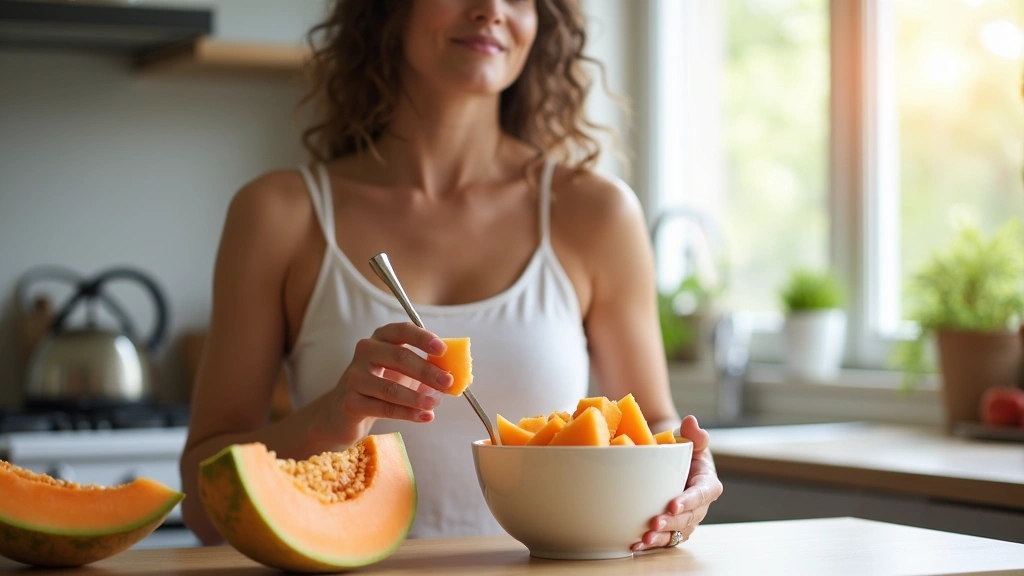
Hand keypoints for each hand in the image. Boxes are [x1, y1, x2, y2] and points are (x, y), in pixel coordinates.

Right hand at [313, 322, 453, 445]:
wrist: (345, 411)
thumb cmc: (381, 385)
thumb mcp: (402, 371)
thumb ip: (425, 367)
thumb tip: (454, 375)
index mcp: (380, 338)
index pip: (402, 330)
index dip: (423, 338)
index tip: (442, 350)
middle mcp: (365, 352)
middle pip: (398, 357)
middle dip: (426, 371)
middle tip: (447, 382)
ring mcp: (354, 377)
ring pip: (389, 387)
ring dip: (416, 397)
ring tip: (435, 404)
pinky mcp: (350, 402)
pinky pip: (382, 408)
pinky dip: (406, 414)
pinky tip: (424, 417)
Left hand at [632, 415, 722, 551]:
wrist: (668, 457)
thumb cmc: (682, 448)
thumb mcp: (690, 439)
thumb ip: (694, 433)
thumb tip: (691, 422)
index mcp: (707, 484)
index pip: (702, 494)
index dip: (690, 501)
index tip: (674, 503)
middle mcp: (698, 505)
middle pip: (689, 518)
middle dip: (673, 523)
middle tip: (654, 523)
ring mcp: (685, 518)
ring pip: (677, 532)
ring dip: (661, 537)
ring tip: (644, 538)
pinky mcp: (672, 527)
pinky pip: (665, 539)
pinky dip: (651, 543)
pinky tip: (636, 544)